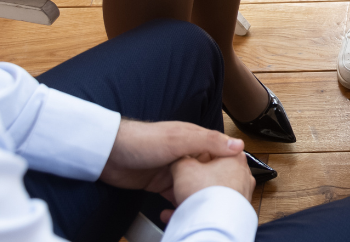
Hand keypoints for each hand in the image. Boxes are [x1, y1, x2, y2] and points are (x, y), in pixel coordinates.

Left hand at [99, 120, 244, 193]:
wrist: (108, 154)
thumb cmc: (142, 141)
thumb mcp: (180, 140)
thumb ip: (209, 142)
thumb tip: (238, 145)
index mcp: (194, 139)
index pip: (220, 151)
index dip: (231, 165)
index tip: (241, 179)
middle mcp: (186, 154)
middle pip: (207, 171)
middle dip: (214, 184)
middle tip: (223, 199)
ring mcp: (173, 169)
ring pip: (192, 185)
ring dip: (197, 195)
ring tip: (206, 207)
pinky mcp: (160, 183)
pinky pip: (176, 195)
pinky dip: (181, 202)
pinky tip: (186, 209)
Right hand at [160, 152, 255, 222]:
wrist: (215, 223)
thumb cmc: (207, 194)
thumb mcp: (184, 167)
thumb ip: (181, 158)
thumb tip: (178, 158)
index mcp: (235, 155)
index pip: (212, 148)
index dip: (194, 155)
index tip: (185, 161)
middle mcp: (243, 173)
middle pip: (212, 171)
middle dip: (194, 178)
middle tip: (181, 181)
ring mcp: (242, 192)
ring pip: (212, 189)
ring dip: (194, 194)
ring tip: (179, 199)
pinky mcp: (237, 208)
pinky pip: (215, 205)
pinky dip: (200, 207)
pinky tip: (183, 212)